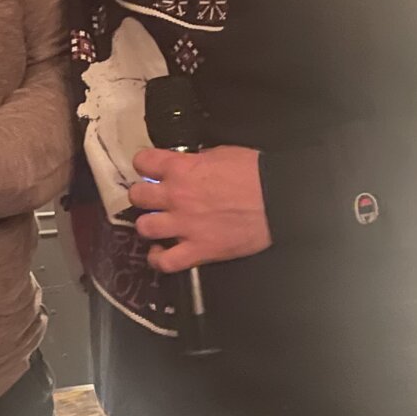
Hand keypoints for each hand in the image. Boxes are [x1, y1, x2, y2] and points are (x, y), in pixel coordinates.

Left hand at [126, 145, 271, 272]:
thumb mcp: (222, 153)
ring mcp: (185, 225)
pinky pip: (165, 262)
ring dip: (149, 225)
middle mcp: (176, 196)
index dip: (145, 165)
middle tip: (154, 199)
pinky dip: (159, 259)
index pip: (143, 162)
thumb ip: (198, 160)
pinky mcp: (199, 250)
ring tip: (159, 225)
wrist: (279, 199)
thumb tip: (190, 164)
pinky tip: (162, 252)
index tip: (150, 170)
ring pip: (144, 227)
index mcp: (182, 168)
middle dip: (143, 195)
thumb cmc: (255, 173)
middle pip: (138, 196)